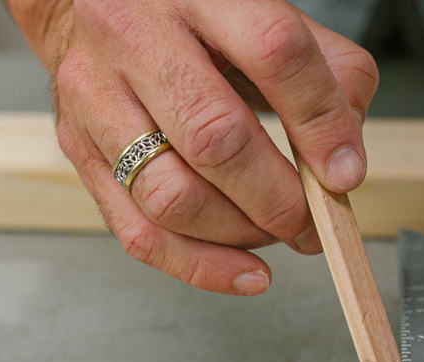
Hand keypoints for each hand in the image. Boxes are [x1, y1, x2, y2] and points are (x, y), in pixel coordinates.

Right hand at [8, 0, 378, 293]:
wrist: (83, 0)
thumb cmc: (190, 15)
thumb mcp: (267, 14)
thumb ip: (326, 73)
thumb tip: (344, 158)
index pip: (274, 53)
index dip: (319, 121)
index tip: (344, 174)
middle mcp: (136, 38)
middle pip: (216, 137)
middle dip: (278, 199)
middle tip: (313, 222)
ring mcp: (98, 96)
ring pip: (171, 195)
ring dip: (240, 234)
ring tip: (276, 234)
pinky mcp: (79, 148)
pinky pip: (137, 230)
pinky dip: (200, 266)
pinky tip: (245, 271)